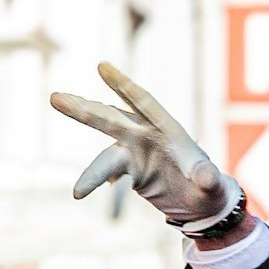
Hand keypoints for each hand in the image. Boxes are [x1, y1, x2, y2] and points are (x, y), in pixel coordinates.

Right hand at [50, 63, 239, 230]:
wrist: (200, 202)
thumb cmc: (209, 186)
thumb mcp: (213, 184)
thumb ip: (208, 177)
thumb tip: (208, 178)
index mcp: (167, 128)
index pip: (143, 102)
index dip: (122, 85)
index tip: (102, 66)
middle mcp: (145, 136)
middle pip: (111, 120)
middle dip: (84, 110)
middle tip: (55, 98)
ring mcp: (133, 154)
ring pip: (106, 155)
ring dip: (92, 171)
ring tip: (78, 190)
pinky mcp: (128, 172)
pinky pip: (110, 179)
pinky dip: (100, 186)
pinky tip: (83, 193)